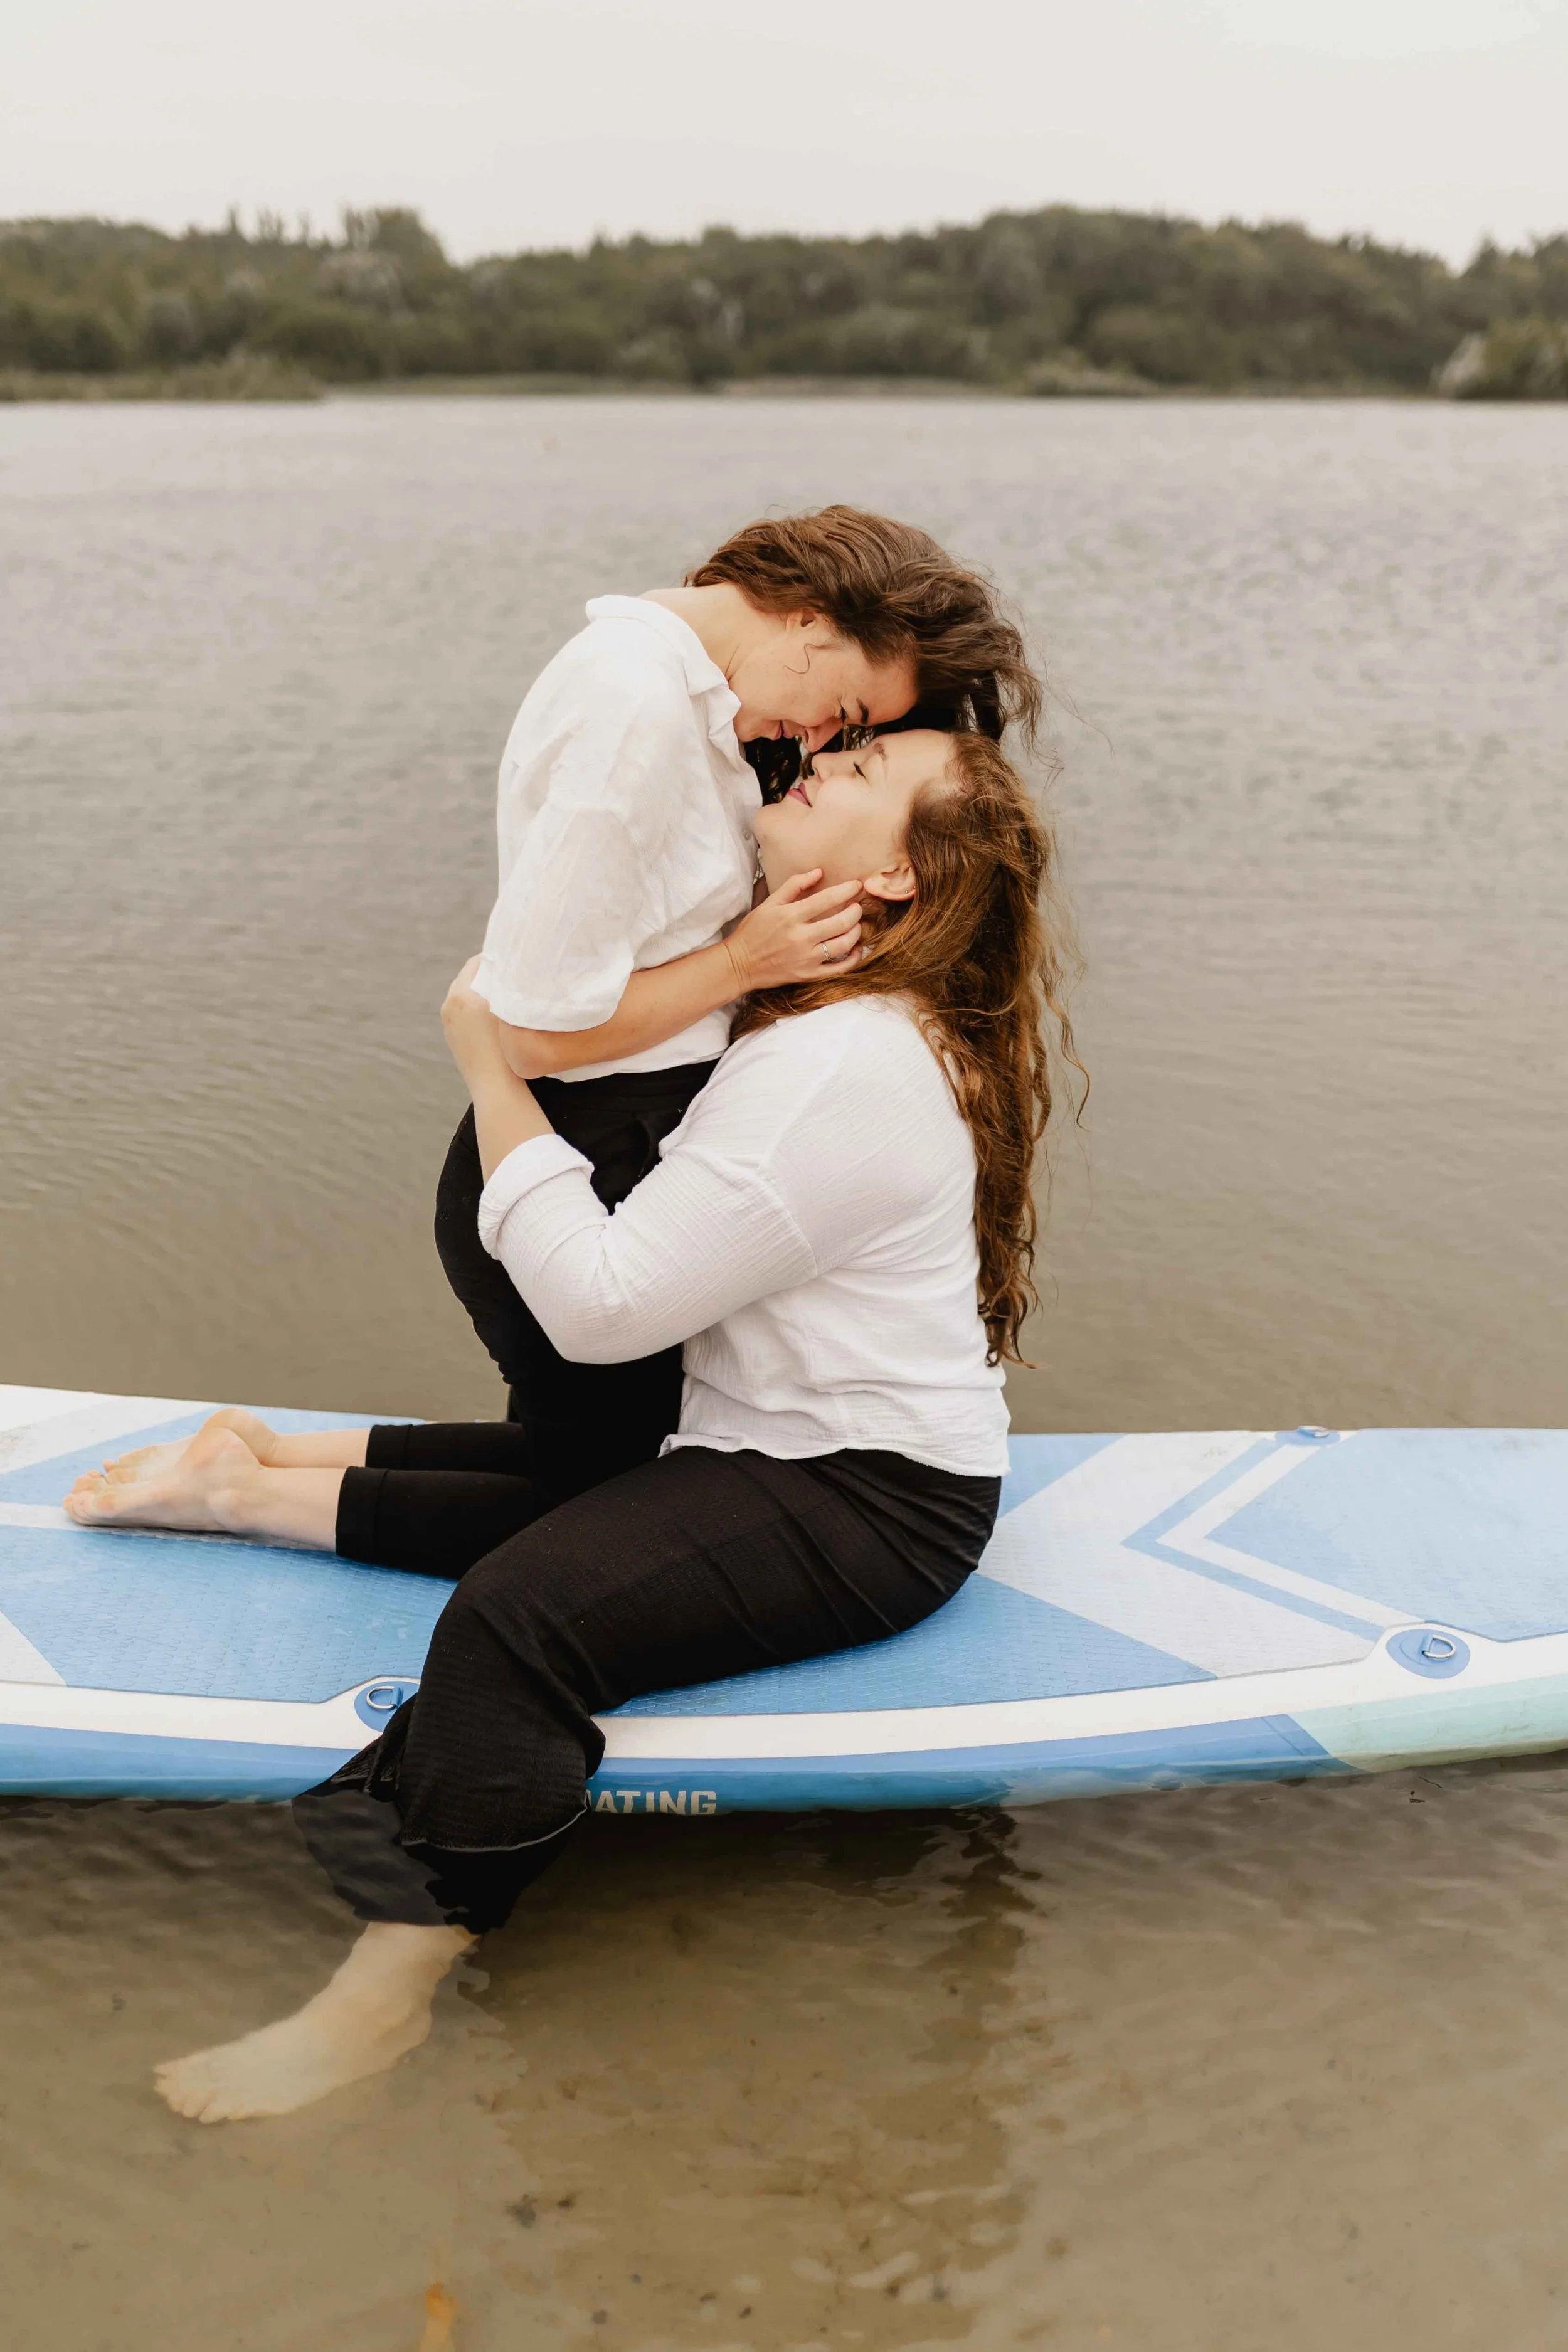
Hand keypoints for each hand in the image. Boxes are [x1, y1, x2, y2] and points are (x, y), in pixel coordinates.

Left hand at [441, 955, 509, 1086]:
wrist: (495, 1084)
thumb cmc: (505, 1044)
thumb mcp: (507, 1005)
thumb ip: (504, 982)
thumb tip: (507, 967)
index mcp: (459, 994)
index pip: (475, 964)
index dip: (493, 959)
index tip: (510, 959)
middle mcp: (448, 1007)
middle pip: (468, 981)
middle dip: (487, 977)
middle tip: (509, 977)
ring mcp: (448, 1025)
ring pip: (466, 1000)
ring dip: (481, 995)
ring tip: (503, 999)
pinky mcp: (453, 1040)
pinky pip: (464, 1017)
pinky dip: (476, 1013)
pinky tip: (494, 1021)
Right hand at [724, 871, 861, 992]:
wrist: (739, 964)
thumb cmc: (754, 931)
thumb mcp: (769, 903)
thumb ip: (794, 885)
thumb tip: (818, 872)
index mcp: (790, 916)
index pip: (827, 899)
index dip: (846, 890)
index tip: (856, 886)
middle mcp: (800, 938)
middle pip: (841, 922)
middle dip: (855, 911)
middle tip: (857, 906)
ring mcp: (806, 959)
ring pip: (843, 945)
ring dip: (856, 932)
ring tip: (855, 925)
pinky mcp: (808, 975)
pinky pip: (839, 969)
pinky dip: (853, 959)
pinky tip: (856, 949)